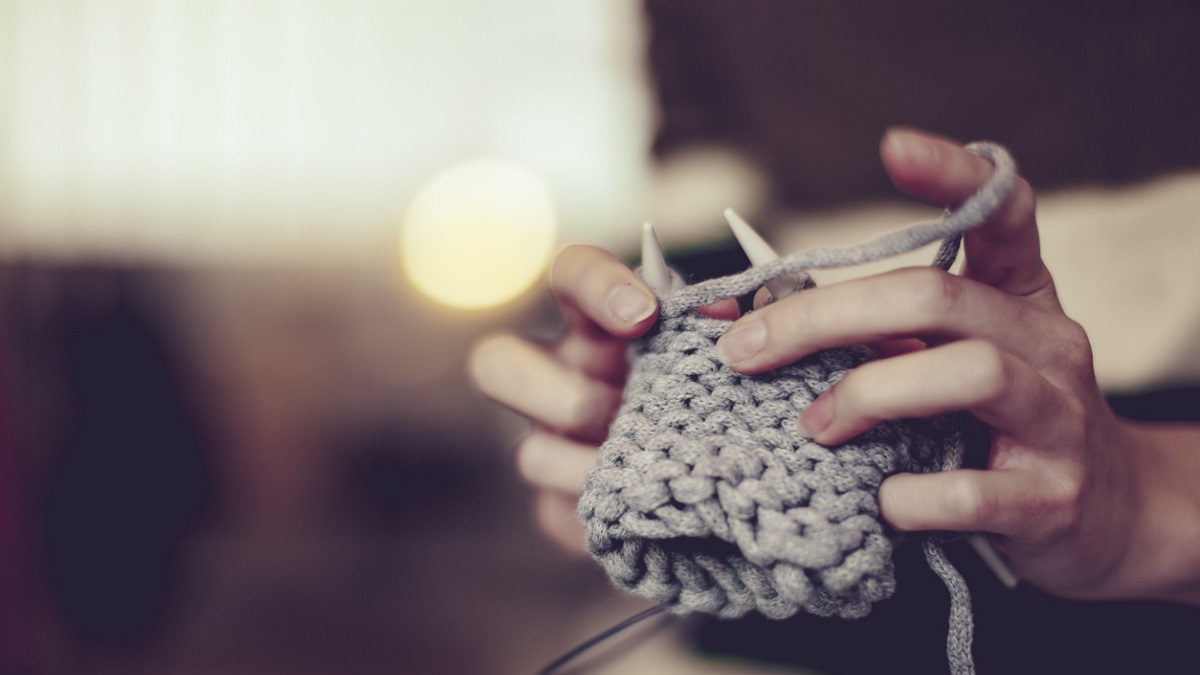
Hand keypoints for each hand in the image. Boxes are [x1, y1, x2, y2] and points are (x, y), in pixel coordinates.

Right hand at [469, 245, 737, 553]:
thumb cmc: (721, 393)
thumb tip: (721, 311)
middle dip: (557, 392)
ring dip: (593, 467)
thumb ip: (720, 330)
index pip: (570, 274)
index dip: (595, 285)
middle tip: (618, 411)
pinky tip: (652, 512)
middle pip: (495, 362)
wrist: (726, 479)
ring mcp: (551, 443)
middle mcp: (559, 376)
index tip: (645, 314)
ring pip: (530, 455)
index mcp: (599, 324)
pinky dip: (609, 513)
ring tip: (654, 472)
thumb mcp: (724, 355)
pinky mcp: (557, 506)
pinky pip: (558, 513)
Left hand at [714, 127, 1199, 601]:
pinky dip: (907, 495)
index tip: (892, 146)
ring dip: (867, 395)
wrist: (1103, 516)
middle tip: (748, 350)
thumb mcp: (932, 360)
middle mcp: (1047, 341)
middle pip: (934, 295)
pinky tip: (880, 499)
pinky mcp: (1053, 496)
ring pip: (968, 372)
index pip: (1004, 211)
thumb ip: (851, 331)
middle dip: (823, 315)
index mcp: (1018, 295)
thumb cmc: (990, 424)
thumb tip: (724, 314)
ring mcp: (1058, 417)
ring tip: (814, 427)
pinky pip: (968, 490)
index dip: (954, 173)